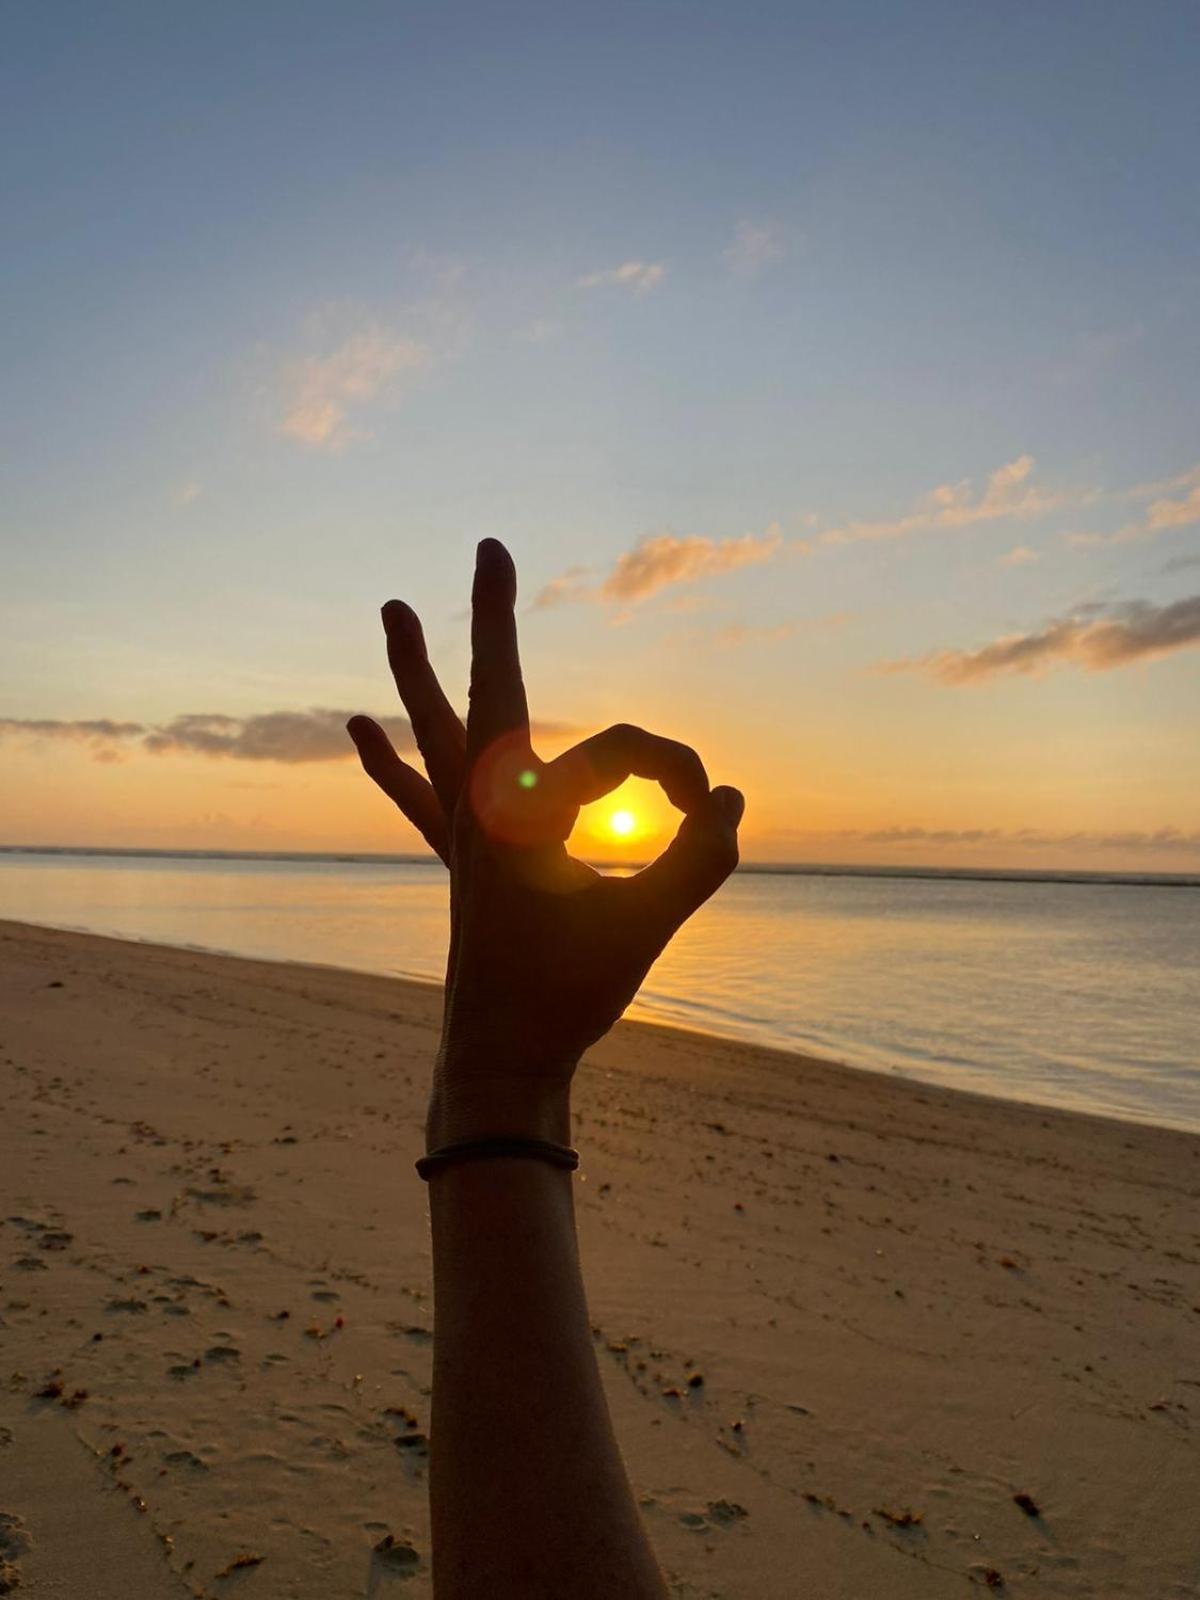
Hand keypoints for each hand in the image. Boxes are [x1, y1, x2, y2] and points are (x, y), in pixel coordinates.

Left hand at [347, 539, 743, 1148]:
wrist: (497, 1066)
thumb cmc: (564, 999)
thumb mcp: (644, 929)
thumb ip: (697, 861)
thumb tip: (727, 799)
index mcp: (525, 816)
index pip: (622, 754)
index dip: (675, 773)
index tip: (705, 813)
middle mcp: (483, 810)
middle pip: (484, 692)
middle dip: (490, 620)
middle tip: (488, 546)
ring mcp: (463, 835)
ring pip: (435, 732)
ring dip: (416, 672)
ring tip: (394, 608)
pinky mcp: (460, 862)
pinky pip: (417, 796)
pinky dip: (390, 760)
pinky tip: (359, 730)